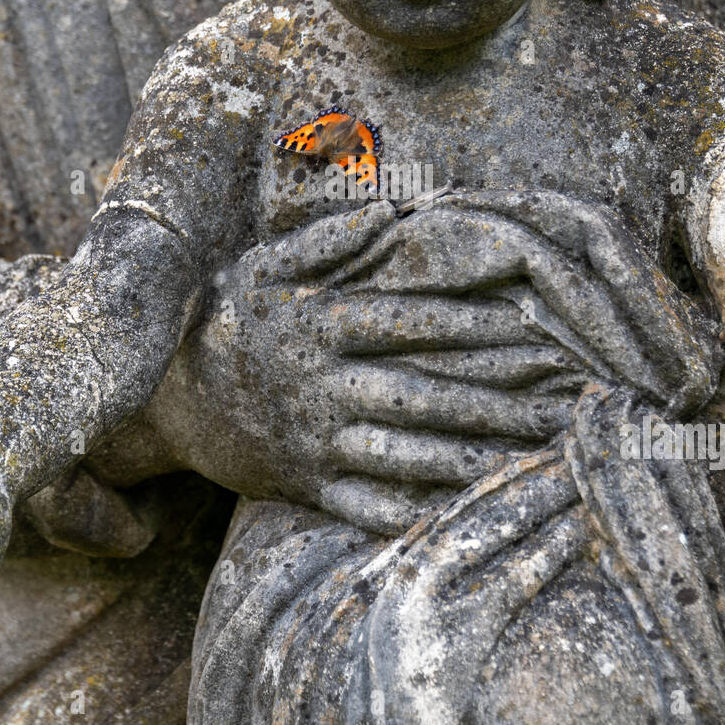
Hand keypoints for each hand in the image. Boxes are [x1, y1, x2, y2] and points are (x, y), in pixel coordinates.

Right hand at [147, 198, 577, 533]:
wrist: (163, 400)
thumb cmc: (225, 319)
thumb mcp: (262, 267)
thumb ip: (327, 241)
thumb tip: (390, 209)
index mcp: (319, 328)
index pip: (412, 325)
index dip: (478, 326)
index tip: (536, 328)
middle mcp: (323, 388)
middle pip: (423, 396)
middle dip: (497, 402)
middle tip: (562, 406)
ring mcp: (315, 443)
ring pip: (404, 457)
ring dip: (472, 461)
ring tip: (534, 461)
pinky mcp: (306, 486)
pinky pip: (366, 507)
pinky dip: (417, 514)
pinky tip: (468, 513)